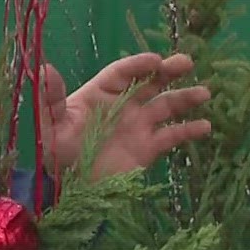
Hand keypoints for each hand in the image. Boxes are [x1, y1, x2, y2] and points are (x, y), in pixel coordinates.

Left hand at [40, 52, 210, 179]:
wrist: (67, 188)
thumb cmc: (56, 153)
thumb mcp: (48, 125)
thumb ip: (49, 98)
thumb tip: (44, 68)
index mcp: (100, 94)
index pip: (122, 73)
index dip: (138, 65)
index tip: (155, 61)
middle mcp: (123, 106)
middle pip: (150, 83)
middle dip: (169, 71)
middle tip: (187, 62)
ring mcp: (138, 126)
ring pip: (166, 106)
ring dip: (185, 97)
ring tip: (204, 92)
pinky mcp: (147, 149)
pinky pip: (172, 136)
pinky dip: (189, 130)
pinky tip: (205, 126)